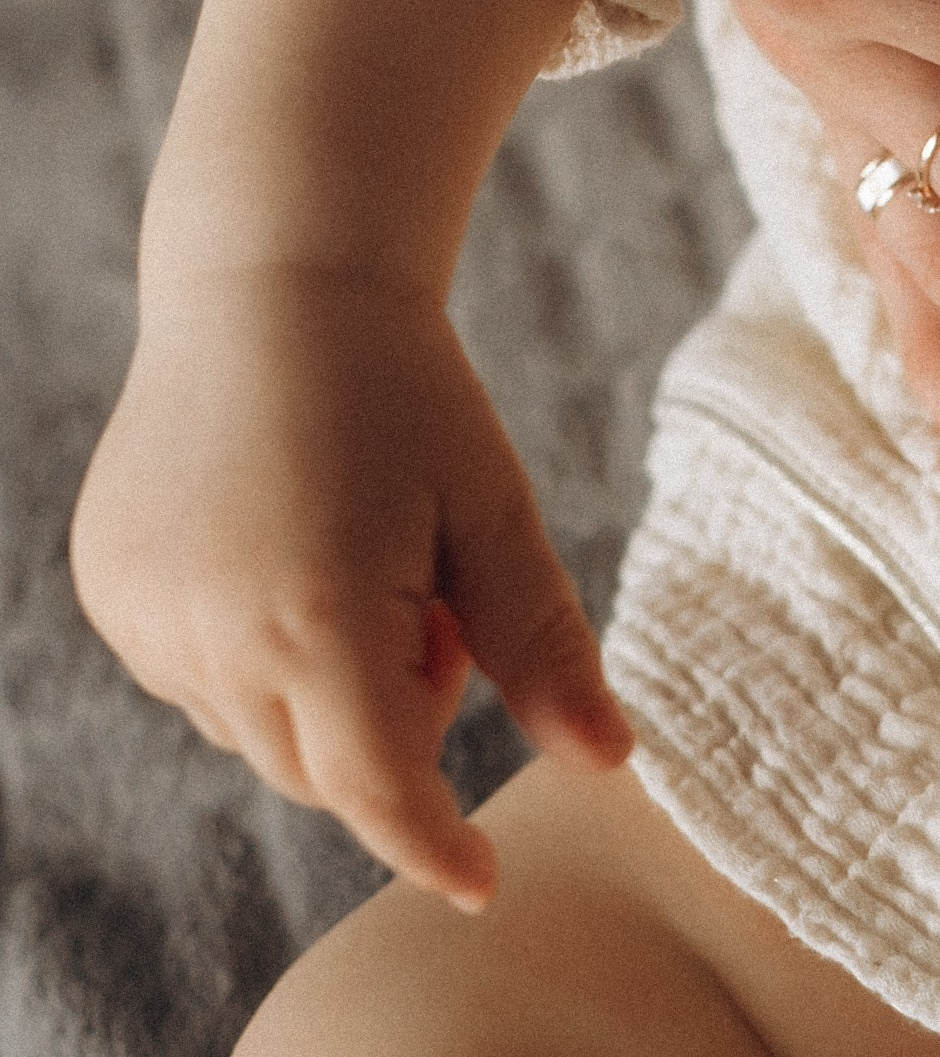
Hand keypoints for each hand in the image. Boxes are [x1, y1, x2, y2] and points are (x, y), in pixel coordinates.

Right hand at [72, 267, 628, 906]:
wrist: (275, 274)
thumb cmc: (405, 384)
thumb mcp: (491, 503)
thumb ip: (543, 642)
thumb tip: (613, 762)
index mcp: (315, 613)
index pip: (376, 788)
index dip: (430, 843)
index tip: (481, 882)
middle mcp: (212, 633)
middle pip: (321, 765)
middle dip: (389, 717)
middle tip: (432, 594)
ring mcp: (145, 614)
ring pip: (255, 726)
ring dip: (317, 679)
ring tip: (353, 546)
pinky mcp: (110, 588)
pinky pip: (196, 674)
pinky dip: (250, 644)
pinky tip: (277, 537)